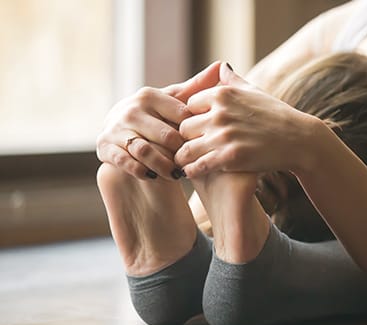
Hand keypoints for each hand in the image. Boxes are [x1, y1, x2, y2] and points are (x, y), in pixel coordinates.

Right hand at [96, 61, 221, 179]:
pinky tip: (153, 176)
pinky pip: (126, 162)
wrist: (120, 129)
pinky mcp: (105, 146)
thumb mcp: (174, 101)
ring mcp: (116, 127)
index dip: (196, 134)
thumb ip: (197, 87)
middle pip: (167, 137)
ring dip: (164, 165)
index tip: (205, 143)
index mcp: (150, 95)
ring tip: (176, 173)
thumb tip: (221, 65)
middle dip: (182, 153)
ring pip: (147, 151)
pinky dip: (141, 170)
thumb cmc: (156, 115)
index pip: (183, 118)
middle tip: (193, 163)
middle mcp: (131, 109)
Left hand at [175, 63, 318, 176]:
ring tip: (186, 162)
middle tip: (189, 147)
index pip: (188, 106)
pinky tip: (193, 172)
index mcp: (222, 94)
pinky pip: (198, 166)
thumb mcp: (254, 91)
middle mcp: (220, 112)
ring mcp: (224, 135)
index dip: (192, 118)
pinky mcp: (230, 157)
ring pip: (186, 149)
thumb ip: (232, 80)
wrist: (298, 139)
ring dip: (184, 157)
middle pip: (184, 128)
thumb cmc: (276, 115)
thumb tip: (220, 67)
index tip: (196, 129)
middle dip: (187, 138)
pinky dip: (192, 170)